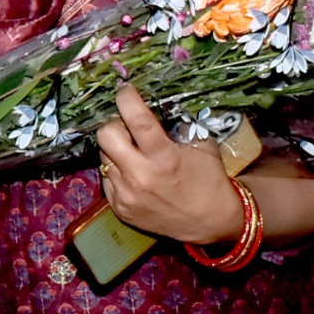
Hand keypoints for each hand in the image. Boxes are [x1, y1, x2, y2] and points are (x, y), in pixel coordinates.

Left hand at [94, 85, 243, 244]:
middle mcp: (139, 176)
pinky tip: (134, 174)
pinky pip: (107, 179)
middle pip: (106, 136)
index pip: (136, 119)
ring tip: (135, 153)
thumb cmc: (208, 180)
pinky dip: (117, 171)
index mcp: (163, 157)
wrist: (210, 222)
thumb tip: (154, 107)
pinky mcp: (119, 208)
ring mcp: (126, 194)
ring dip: (117, 149)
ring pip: (103, 157)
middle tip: (128, 127)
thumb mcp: (202, 146)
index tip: (126, 91)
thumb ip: (178, 126)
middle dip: (116, 125)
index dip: (127, 99)